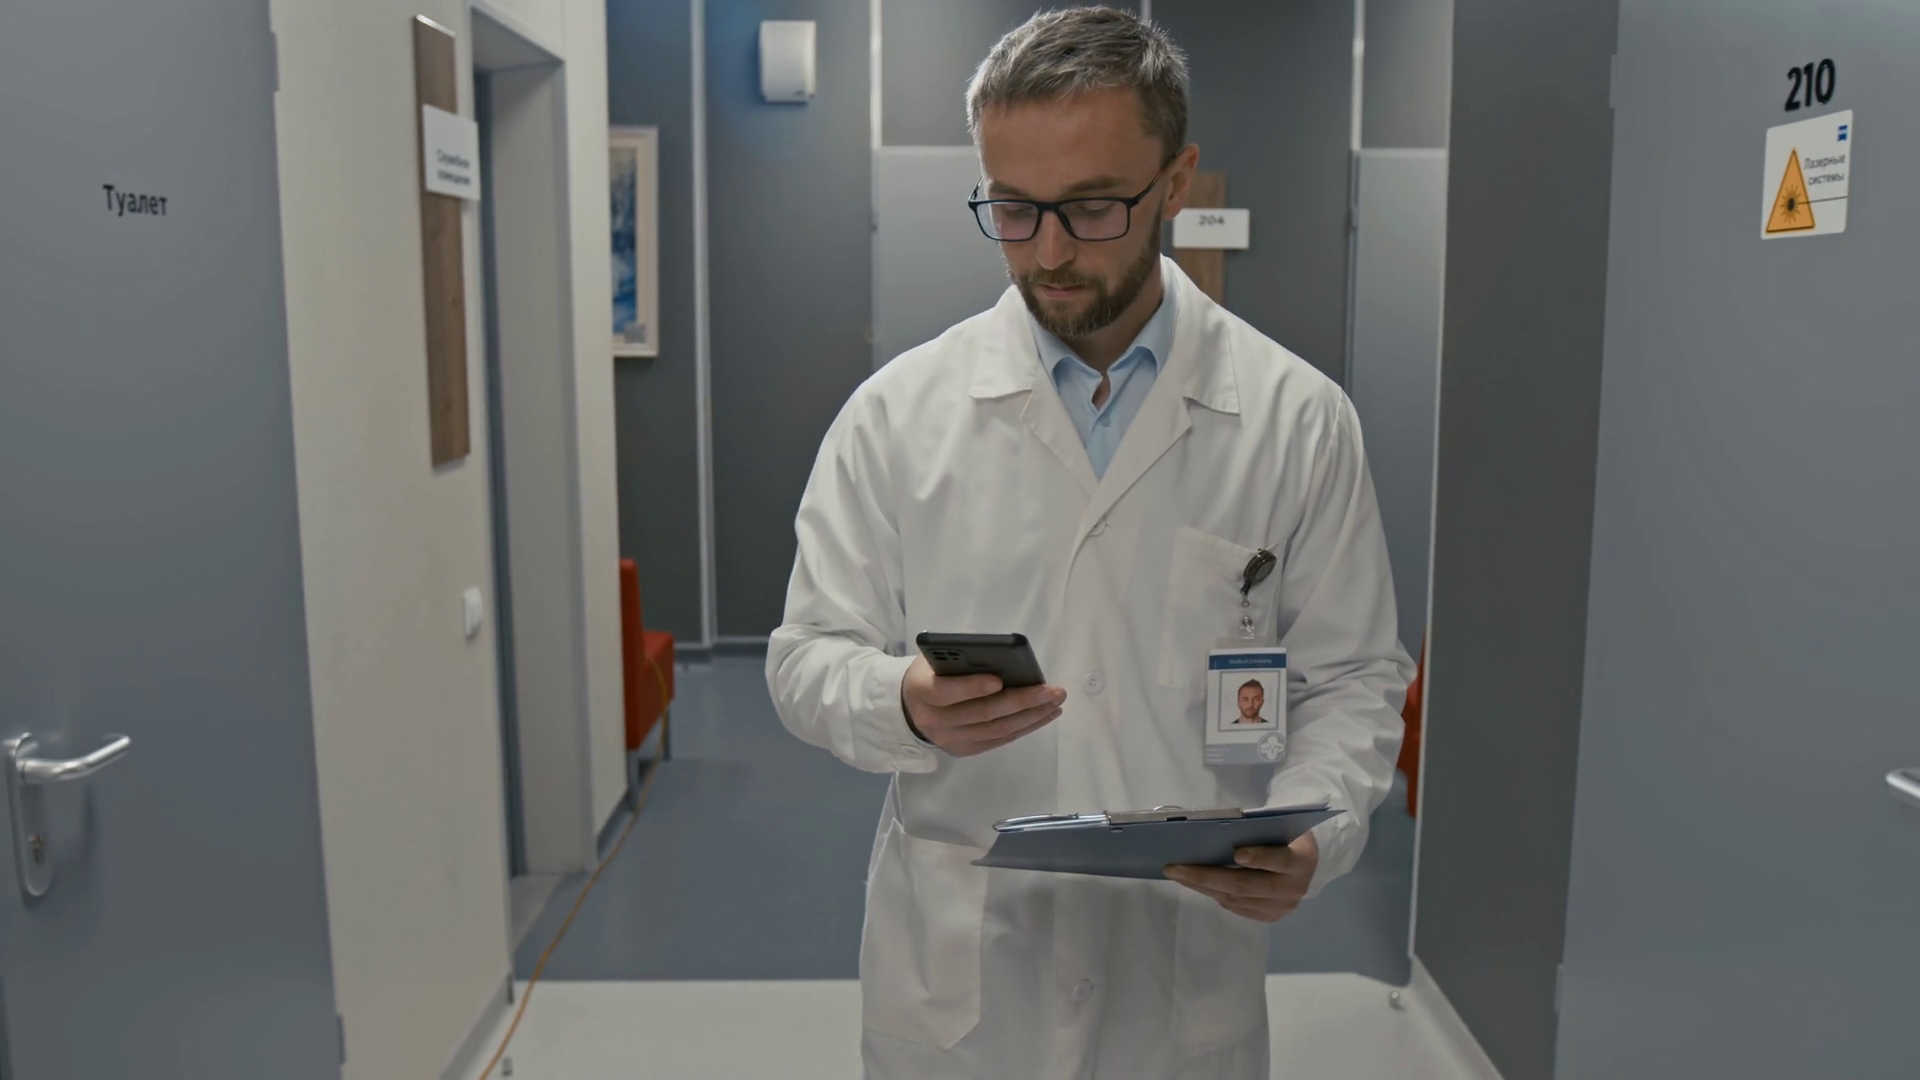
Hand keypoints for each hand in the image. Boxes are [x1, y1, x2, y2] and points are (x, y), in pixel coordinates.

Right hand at [900, 656, 1066, 756]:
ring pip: (996, 730)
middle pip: (982, 714)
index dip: (972, 687)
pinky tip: (1042, 715)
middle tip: (1052, 691)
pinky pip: (998, 740)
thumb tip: (1003, 658)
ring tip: (1055, 703)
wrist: (910, 705)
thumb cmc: (930, 673)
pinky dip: (1023, 727)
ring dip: (1031, 717)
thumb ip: (960, 658)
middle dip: (1021, 701)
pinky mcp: (963, 750)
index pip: (945, 692)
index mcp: (921, 691)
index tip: (998, 680)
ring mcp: (949, 740)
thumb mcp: (935, 658)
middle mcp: (934, 720)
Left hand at [1164, 830, 1319, 922]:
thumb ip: (1257, 831)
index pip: (1279, 859)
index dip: (1259, 857)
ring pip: (1236, 898)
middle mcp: (1293, 888)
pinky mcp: (1270, 917)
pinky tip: (1195, 884)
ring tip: (1177, 875)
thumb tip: (1214, 831)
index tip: (1237, 852)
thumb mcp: (1280, 828)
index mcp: (1300, 860)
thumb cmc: (1286, 837)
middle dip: (1207, 876)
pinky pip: (1236, 907)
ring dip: (1202, 886)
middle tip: (1175, 868)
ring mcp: (1281, 907)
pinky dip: (1213, 893)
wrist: (1305, 865)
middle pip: (1245, 885)